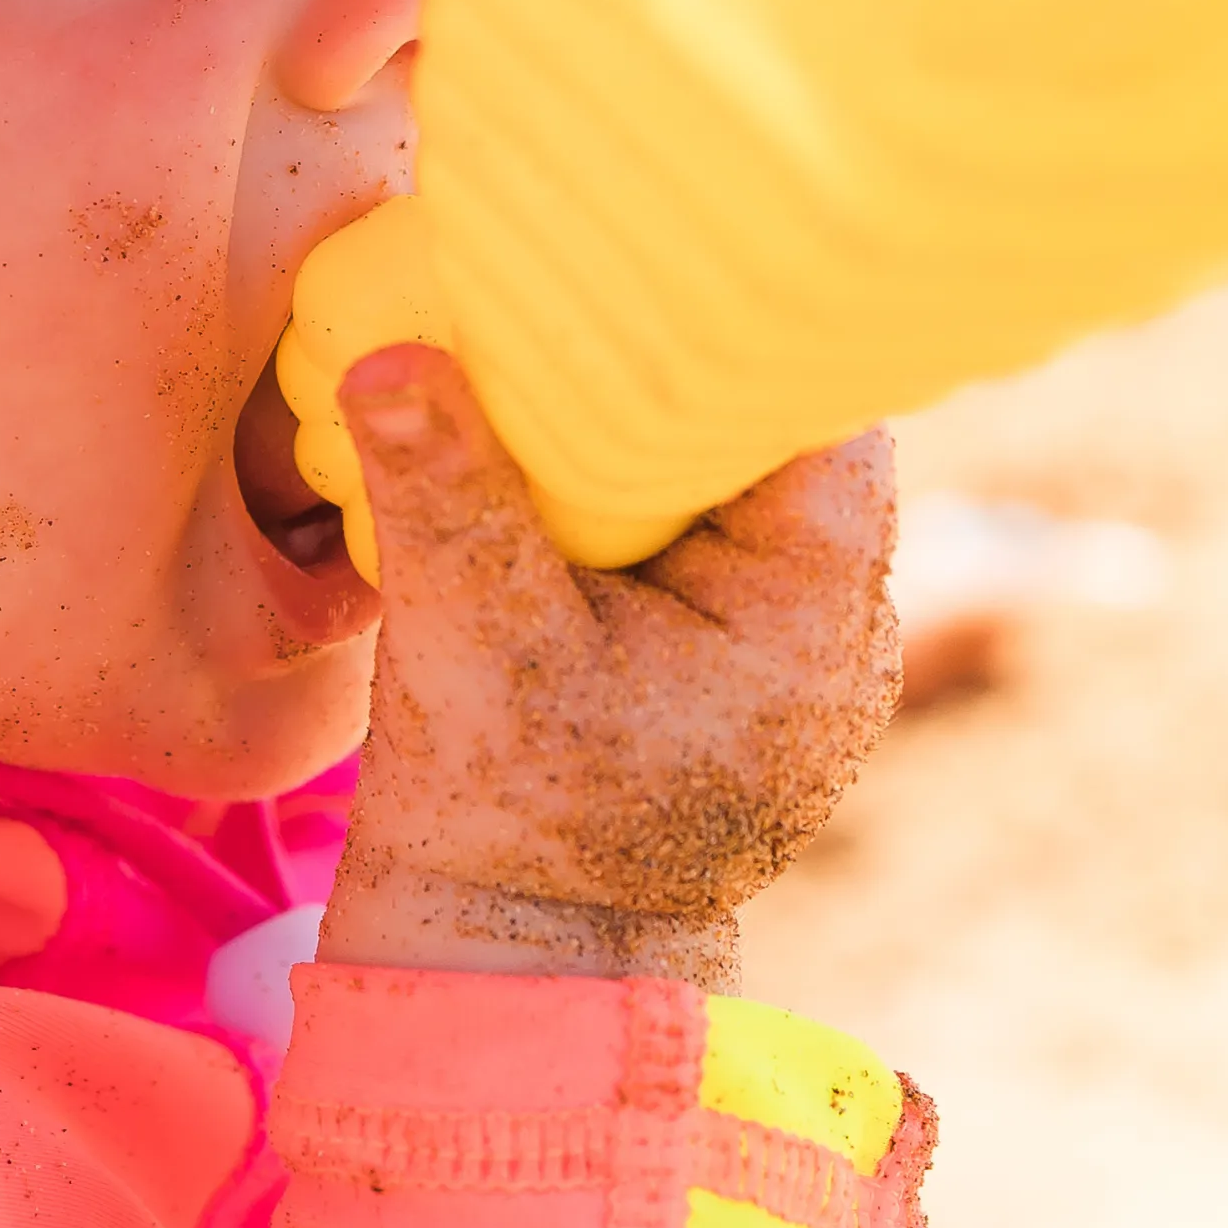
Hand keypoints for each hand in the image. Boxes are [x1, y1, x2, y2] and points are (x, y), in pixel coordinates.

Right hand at [312, 342, 897, 987]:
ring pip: (734, 487)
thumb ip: (444, 488)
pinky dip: (637, 500)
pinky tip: (555, 474)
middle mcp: (836, 622)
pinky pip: (703, 543)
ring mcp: (793, 651)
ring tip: (549, 380)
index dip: (730, 332)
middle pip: (772, 437)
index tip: (642, 272)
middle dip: (671, 376)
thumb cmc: (512, 808)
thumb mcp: (470, 635)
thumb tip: (391, 356)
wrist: (520, 956)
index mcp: (813, 604)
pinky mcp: (735, 668)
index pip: (814, 408)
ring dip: (648, 437)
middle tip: (573, 306)